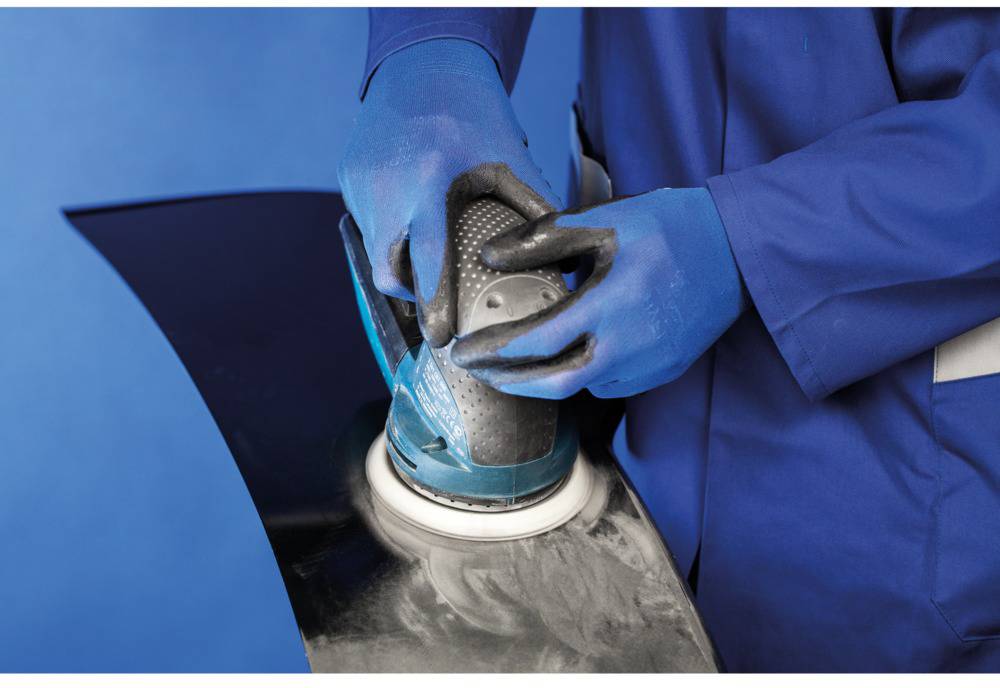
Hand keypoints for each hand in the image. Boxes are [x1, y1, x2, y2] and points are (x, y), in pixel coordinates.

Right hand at [337, 38, 558, 347]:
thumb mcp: (509, 156)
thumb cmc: (474, 110)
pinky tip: (412, 225)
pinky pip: (366, 222)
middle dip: (410, 294)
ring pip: (373, 247)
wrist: (424, 63)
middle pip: (386, 269)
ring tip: (427, 266)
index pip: (423, 260)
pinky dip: (388, 234)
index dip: (432, 304)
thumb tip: (563, 259)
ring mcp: (358, 182)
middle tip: (436, 309)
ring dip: (399, 264)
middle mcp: (384, 186)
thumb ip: (534, 207)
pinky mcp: (346, 175)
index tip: (440, 338)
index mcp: (427, 181)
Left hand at [450, 188, 746, 397]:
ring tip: (514, 366)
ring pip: (582, 386)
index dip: (492, 352)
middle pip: (553, 384)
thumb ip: (543, 239)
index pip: (534, 343)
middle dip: (509, 382)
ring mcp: (649, 365)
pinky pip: (611, 385)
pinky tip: (566, 360)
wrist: (739, 251)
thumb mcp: (605, 220)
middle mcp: (627, 347)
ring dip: (543, 381)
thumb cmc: (671, 228)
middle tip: (479, 371)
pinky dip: (581, 378)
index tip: (461, 351)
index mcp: (607, 307)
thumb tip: (490, 256)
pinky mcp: (664, 370)